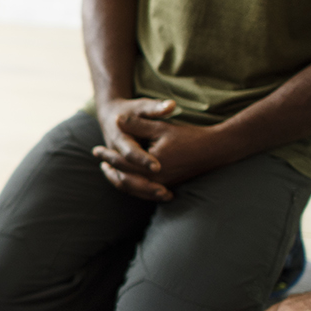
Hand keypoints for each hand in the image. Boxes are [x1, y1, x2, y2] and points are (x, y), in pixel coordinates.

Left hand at [92, 98, 235, 200]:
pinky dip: (133, 186)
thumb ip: (138, 124)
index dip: (107, 156)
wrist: (214, 149)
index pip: (122, 162)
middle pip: (125, 178)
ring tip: (109, 171)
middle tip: (99, 162)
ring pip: (134, 188)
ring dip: (120, 180)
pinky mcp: (169, 187)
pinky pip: (145, 191)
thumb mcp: (160, 127)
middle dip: (110, 169)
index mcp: (151, 166)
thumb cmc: (188, 136)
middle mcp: (156, 180)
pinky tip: (130, 178)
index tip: (96, 150)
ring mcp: (163, 186)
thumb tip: (117, 119)